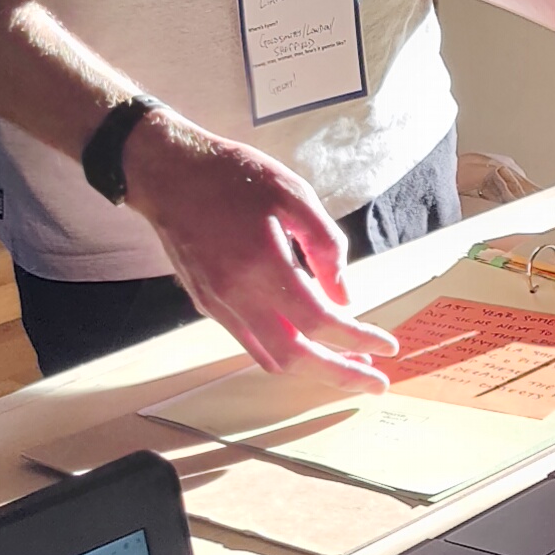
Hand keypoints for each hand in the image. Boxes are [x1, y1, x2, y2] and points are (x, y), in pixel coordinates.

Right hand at [120, 112, 400, 379]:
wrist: (167, 172)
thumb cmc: (232, 176)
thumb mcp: (293, 194)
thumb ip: (326, 245)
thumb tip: (345, 296)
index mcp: (263, 265)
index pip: (320, 322)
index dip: (357, 340)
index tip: (387, 347)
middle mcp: (237, 295)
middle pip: (297, 357)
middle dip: (340, 375)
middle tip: (375, 382)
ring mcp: (218, 305)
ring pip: (272, 358)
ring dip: (312, 369)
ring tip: (348, 367)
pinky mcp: (207, 305)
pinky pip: (251, 343)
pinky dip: (285, 352)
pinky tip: (307, 344)